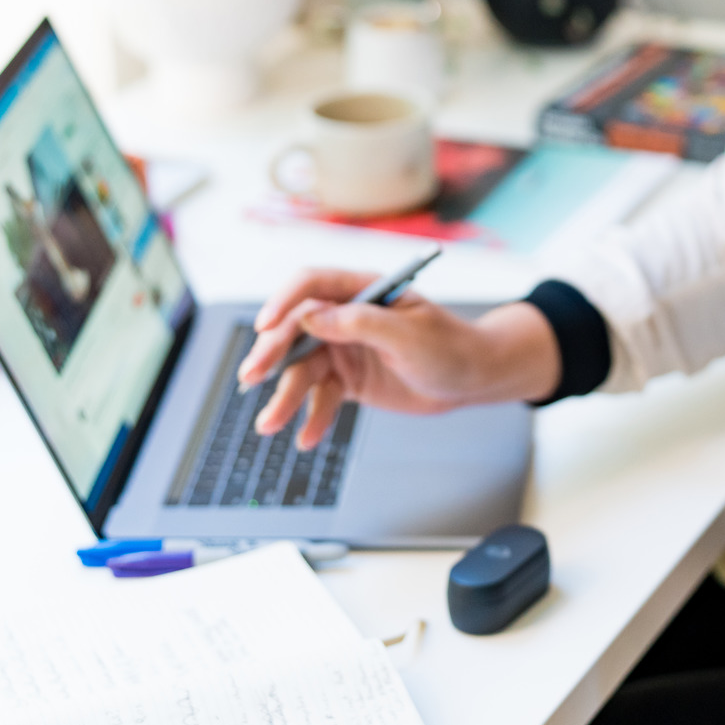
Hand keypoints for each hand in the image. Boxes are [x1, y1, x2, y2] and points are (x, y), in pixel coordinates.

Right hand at [236, 268, 561, 449]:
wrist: (473, 379)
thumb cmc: (451, 346)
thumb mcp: (410, 334)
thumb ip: (362, 323)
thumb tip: (313, 317)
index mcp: (363, 290)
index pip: (312, 285)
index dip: (284, 301)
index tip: (264, 326)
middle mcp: (347, 316)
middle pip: (296, 329)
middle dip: (272, 353)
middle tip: (250, 377)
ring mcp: (345, 348)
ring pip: (303, 369)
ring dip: (284, 397)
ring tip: (268, 425)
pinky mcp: (349, 379)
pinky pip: (322, 397)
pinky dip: (313, 418)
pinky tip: (307, 439)